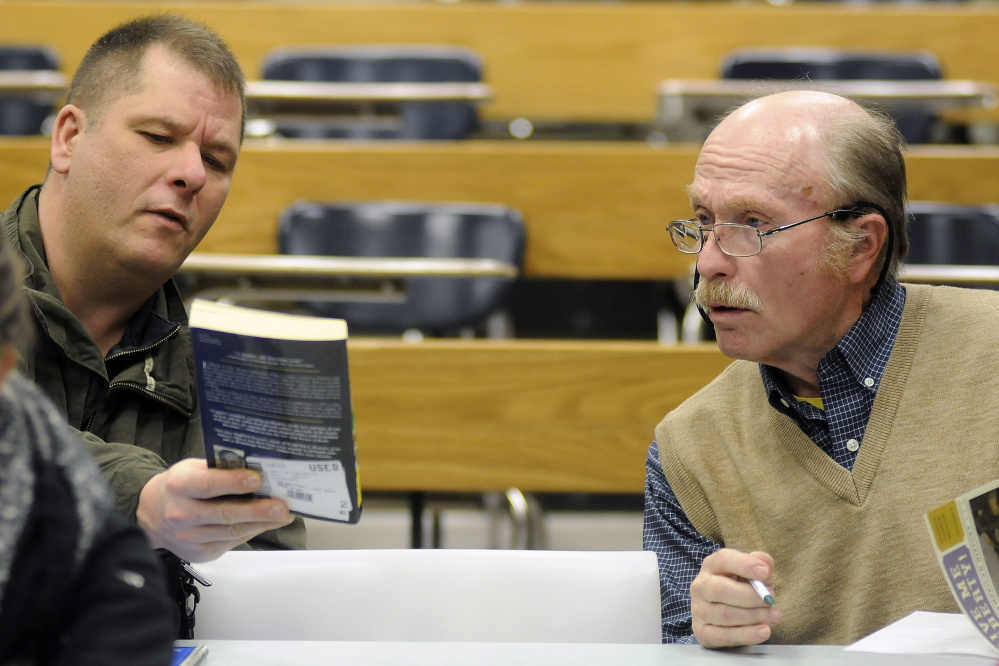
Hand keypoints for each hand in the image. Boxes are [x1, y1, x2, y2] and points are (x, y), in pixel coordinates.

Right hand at [137, 458, 294, 561]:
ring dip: (261, 524)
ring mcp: (189, 538)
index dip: (233, 482)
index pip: (207, 485)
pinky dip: (252, 532)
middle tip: (281, 506)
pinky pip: (231, 543)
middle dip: (257, 510)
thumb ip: (219, 469)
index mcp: (178, 486)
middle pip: (224, 514)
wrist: (152, 514)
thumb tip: (257, 468)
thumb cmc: (180, 486)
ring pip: (231, 532)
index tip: (257, 479)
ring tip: (283, 515)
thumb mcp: (192, 468)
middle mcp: (180, 514)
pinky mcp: (199, 553)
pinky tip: (267, 524)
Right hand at [690, 548, 781, 647]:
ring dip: (754, 616)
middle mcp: (701, 586)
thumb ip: (761, 563)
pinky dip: (746, 635)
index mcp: (711, 566)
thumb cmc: (740, 588)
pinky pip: (724, 636)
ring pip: (725, 614)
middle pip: (721, 589)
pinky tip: (764, 631)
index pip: (723, 559)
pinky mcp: (702, 631)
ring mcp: (699, 609)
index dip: (744, 564)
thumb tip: (766, 566)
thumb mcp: (751, 572)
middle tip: (771, 600)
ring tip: (774, 616)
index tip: (765, 572)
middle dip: (750, 596)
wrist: (723, 613)